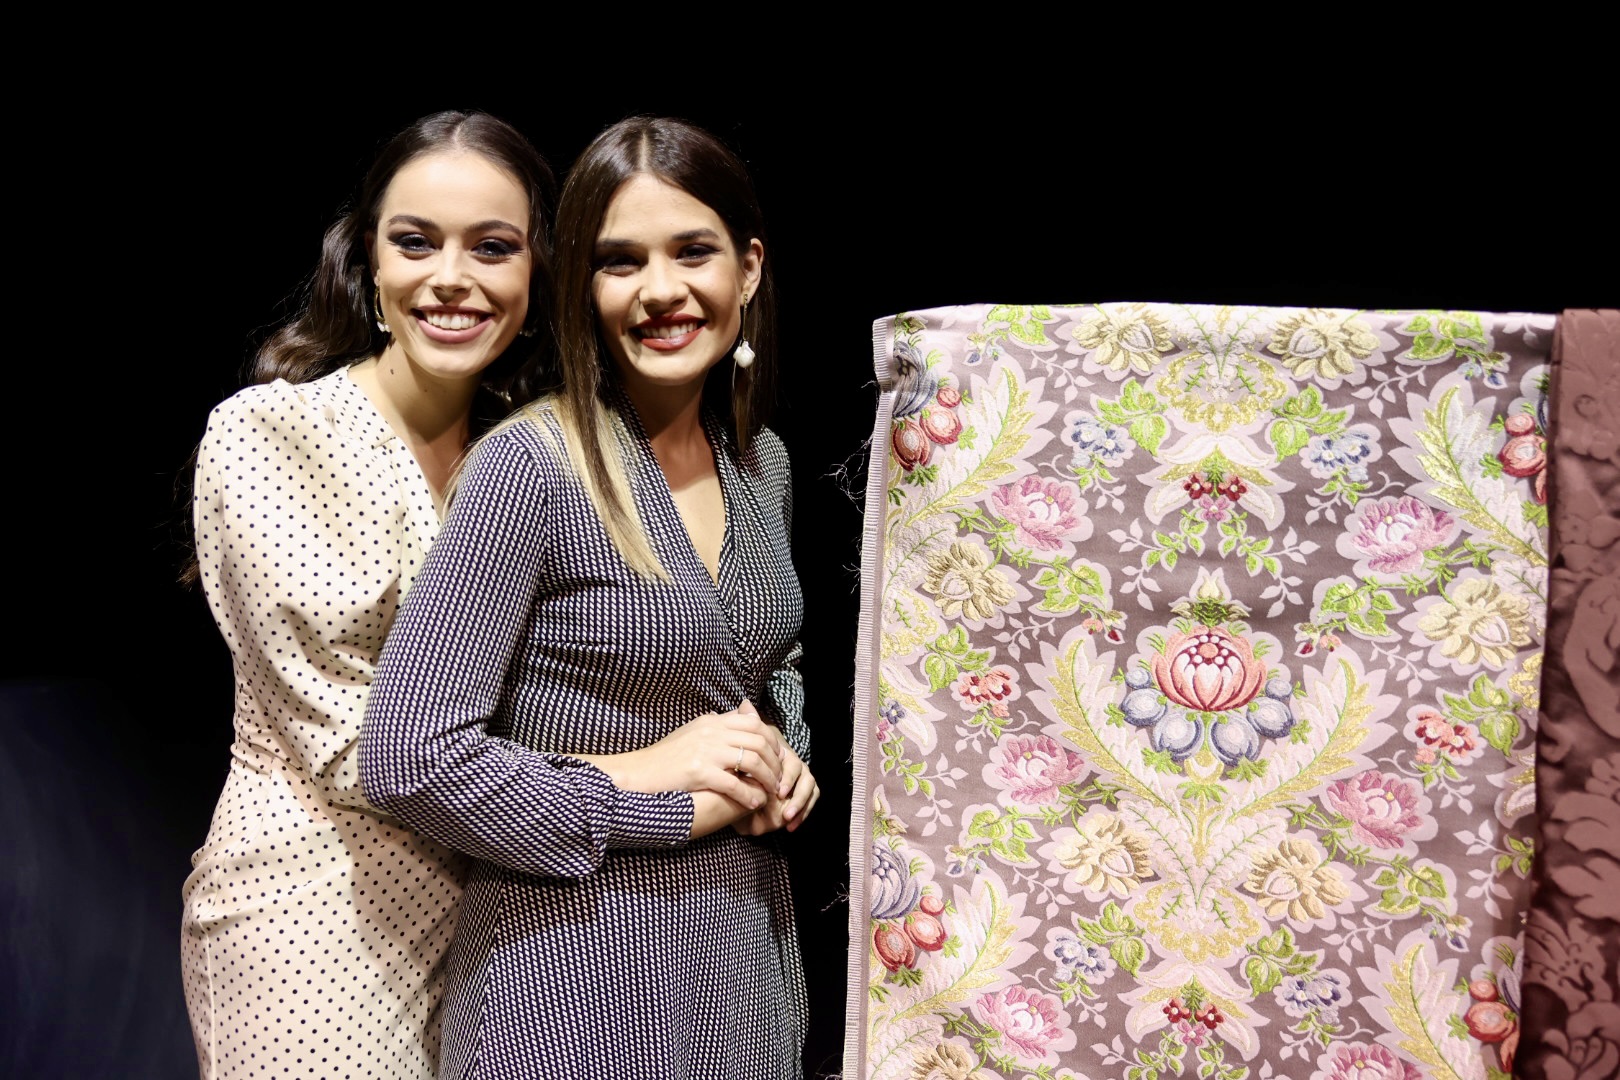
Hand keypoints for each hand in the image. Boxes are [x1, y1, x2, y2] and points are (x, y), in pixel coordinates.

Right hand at [577, 705, 782, 809]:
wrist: (638, 772)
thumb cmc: (664, 757)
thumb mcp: (692, 732)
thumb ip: (716, 725)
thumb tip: (738, 715)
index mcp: (711, 721)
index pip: (753, 722)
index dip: (771, 739)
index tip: (777, 756)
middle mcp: (711, 732)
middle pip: (758, 741)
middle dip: (775, 761)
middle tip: (780, 778)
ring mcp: (705, 751)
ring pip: (752, 760)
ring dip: (767, 778)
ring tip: (771, 792)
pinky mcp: (698, 772)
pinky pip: (734, 783)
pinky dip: (749, 794)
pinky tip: (754, 803)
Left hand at [731, 701, 819, 835]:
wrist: (734, 799)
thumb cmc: (736, 775)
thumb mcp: (736, 754)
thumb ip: (742, 731)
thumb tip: (744, 704)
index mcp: (779, 752)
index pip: (789, 758)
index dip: (785, 773)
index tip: (776, 790)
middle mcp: (792, 763)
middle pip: (802, 772)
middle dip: (793, 789)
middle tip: (781, 801)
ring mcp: (799, 779)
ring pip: (810, 787)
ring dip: (800, 803)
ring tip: (787, 817)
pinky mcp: (801, 796)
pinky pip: (811, 801)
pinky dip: (803, 813)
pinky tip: (791, 826)